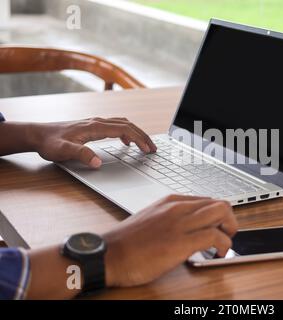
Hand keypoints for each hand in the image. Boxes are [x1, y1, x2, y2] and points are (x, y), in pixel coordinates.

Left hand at [30, 117, 155, 167]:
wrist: (38, 135)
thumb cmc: (50, 143)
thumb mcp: (63, 152)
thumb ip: (81, 155)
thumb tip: (98, 162)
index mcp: (94, 127)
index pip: (124, 129)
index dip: (139, 138)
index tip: (148, 149)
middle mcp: (97, 122)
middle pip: (127, 125)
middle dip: (142, 136)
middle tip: (153, 149)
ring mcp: (95, 122)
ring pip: (123, 124)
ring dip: (136, 133)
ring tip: (144, 145)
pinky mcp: (93, 126)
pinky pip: (115, 126)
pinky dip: (126, 132)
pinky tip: (126, 142)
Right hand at [103, 195, 237, 286]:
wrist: (107, 255)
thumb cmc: (126, 243)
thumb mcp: (152, 220)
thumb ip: (172, 220)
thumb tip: (188, 229)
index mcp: (171, 202)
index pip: (207, 200)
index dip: (218, 215)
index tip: (218, 227)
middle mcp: (178, 208)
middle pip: (220, 203)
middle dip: (229, 219)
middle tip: (226, 234)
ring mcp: (180, 223)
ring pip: (222, 213)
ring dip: (230, 229)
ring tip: (224, 244)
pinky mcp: (181, 242)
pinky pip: (215, 236)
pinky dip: (224, 244)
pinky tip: (217, 253)